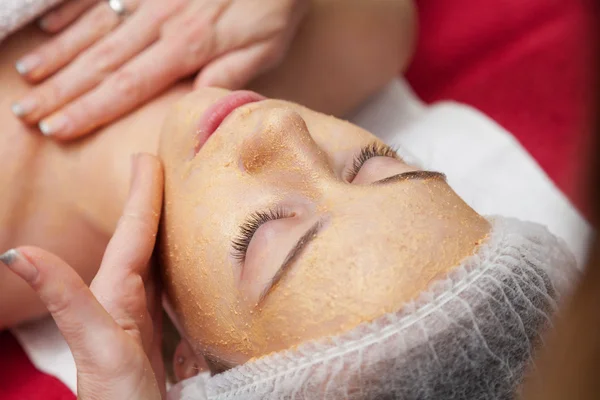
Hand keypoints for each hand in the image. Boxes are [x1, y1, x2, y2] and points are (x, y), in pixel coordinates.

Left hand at [0, 154, 164, 399]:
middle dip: (151, 201)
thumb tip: (14, 252)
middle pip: (142, 238)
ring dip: (163, 228)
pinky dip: (175, 263)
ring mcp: (142, 315)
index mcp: (115, 293)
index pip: (133, 233)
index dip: (142, 194)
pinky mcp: (159, 333)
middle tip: (162, 166)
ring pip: (156, 258)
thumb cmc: (118, 397)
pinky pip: (169, 285)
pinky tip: (183, 261)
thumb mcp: (95, 345)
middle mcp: (126, 298)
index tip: (147, 156)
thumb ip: (65, 298)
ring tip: (176, 202)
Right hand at [12, 0, 308, 139]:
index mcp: (188, 47)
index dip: (91, 110)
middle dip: (62, 91)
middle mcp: (160, 22)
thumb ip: (226, 76)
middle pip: (102, 62)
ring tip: (29, 77)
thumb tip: (192, 106)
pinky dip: (72, 10)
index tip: (59, 129)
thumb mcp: (264, 49)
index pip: (129, 86)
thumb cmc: (273, 7)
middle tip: (27, 113)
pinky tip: (48, 25)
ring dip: (59, 54)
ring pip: (95, 29)